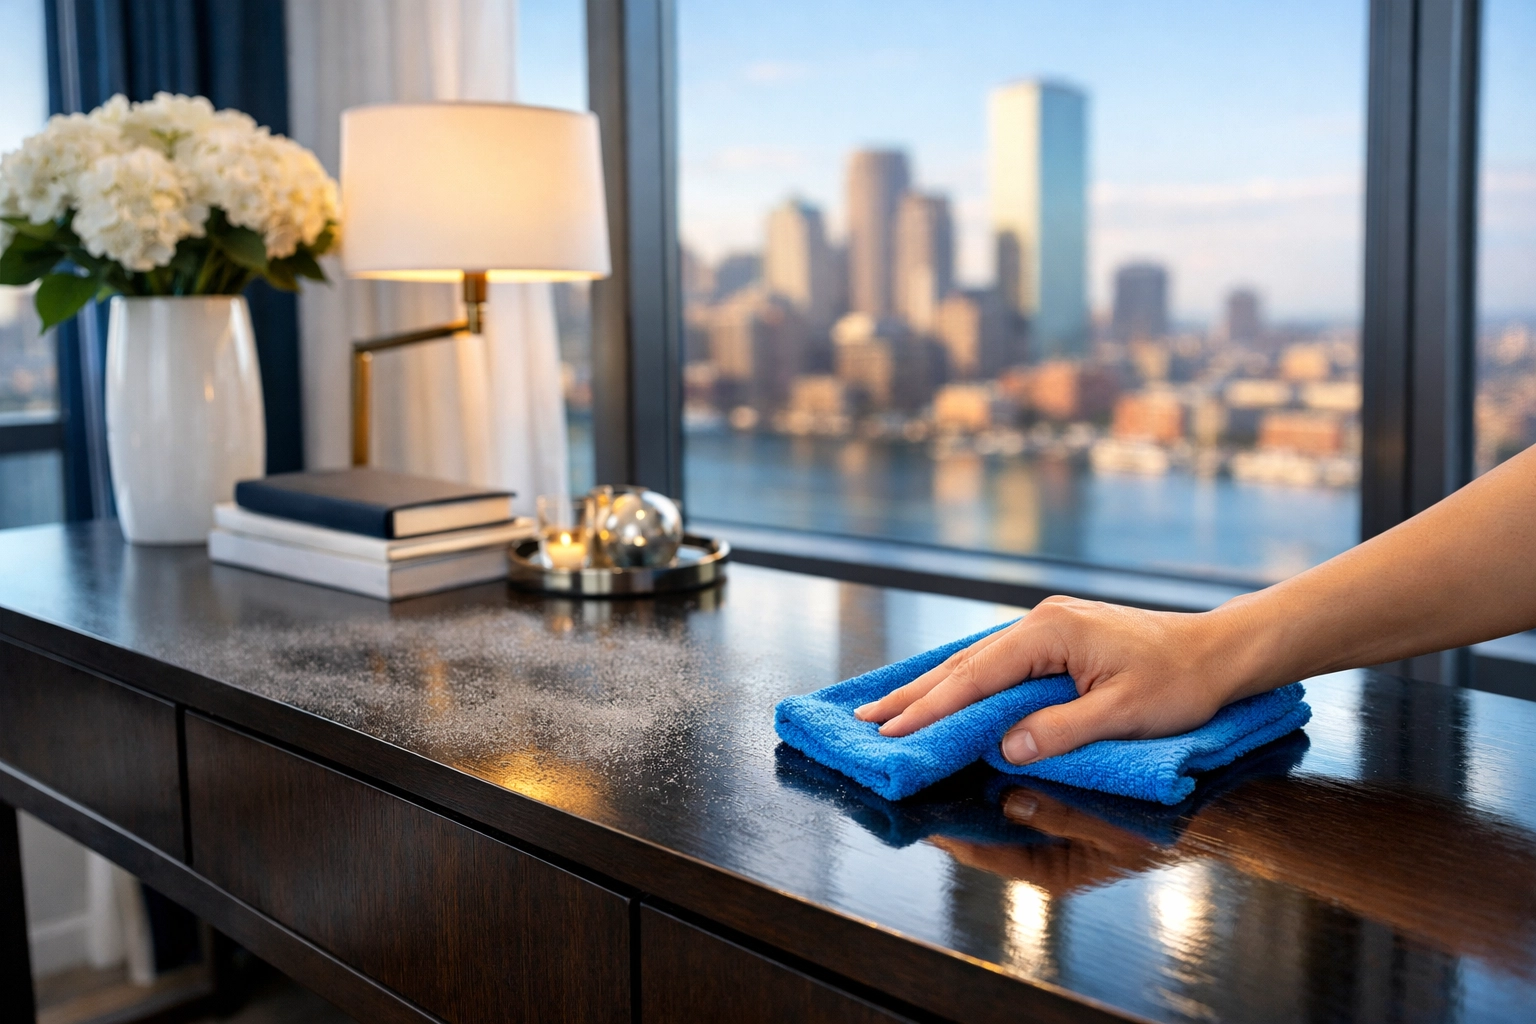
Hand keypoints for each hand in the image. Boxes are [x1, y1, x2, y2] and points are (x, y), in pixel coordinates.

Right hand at [853, 596, 1260, 763]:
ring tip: (887, 709)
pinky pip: (996, 661)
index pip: (975, 676)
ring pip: (975, 660)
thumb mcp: (1123, 714)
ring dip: (931, 688)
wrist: (1220, 650)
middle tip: (864, 720)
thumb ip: (1060, 731)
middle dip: (912, 695)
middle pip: (962, 663)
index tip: (891, 730)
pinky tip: (942, 692)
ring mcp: (1047, 627)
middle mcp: (1040, 623)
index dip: (929, 707)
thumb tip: (1006, 750)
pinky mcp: (1057, 638)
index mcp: (1050, 633)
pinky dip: (963, 681)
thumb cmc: (1180, 682)